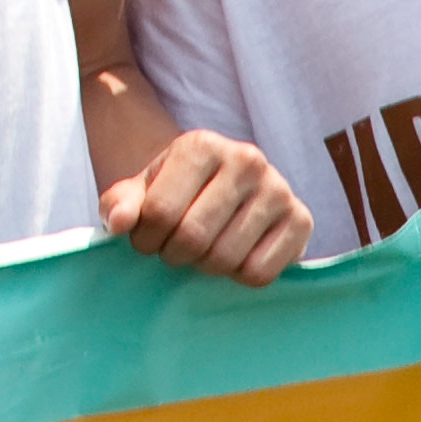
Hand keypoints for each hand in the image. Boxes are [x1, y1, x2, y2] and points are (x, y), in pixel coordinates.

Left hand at [100, 130, 310, 285]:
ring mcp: (278, 188)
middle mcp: (246, 159)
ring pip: (226, 258)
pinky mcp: (302, 220)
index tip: (146, 240)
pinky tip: (234, 256)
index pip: (160, 212)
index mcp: (202, 144)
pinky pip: (259, 273)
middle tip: (173, 250)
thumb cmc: (179, 192)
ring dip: (205, 268)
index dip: (145, 239)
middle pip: (193, 237)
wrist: (230, 190)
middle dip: (174, 255)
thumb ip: (121, 203)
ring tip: (202, 251)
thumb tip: (118, 223)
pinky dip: (239, 277)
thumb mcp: (143, 190)